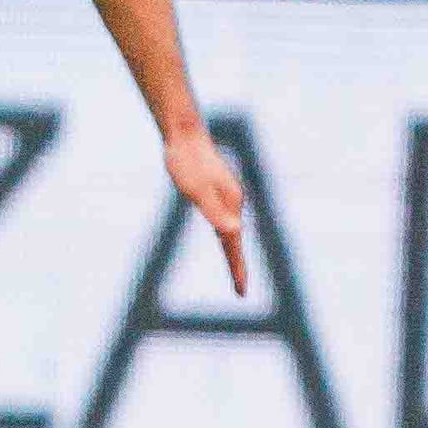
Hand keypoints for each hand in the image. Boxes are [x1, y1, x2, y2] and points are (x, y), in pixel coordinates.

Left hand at [164, 121, 252, 294]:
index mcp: (230, 205)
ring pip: (231, 231)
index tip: (242, 291)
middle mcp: (233, 203)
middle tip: (241, 289)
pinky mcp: (217, 192)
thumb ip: (214, 210)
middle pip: (235, 241)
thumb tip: (233, 232)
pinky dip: (226, 236)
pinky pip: (224, 221)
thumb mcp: (196, 190)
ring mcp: (226, 197)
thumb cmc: (187, 162)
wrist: (185, 136)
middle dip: (238, 265)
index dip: (237, 268)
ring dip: (233, 251)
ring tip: (236, 270)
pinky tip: (224, 235)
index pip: (234, 244)